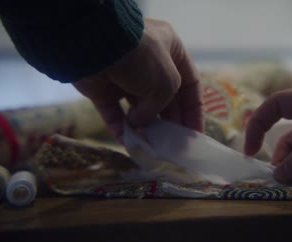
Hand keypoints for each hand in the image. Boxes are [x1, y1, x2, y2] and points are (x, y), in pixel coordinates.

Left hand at [73, 18, 202, 139]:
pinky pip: (113, 112)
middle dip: (169, 122)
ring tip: (152, 145)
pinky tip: (128, 141)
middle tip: (174, 145)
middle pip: (165, 99)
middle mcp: (150, 63)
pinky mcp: (102, 88)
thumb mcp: (168, 82)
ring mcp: (124, 76)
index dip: (194, 111)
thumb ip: (161, 107)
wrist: (96, 45)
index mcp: (172, 51)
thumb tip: (142, 122)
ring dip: (145, 126)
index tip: (195, 135)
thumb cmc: (142, 59)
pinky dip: (120, 127)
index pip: (191, 84)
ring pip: (138, 108)